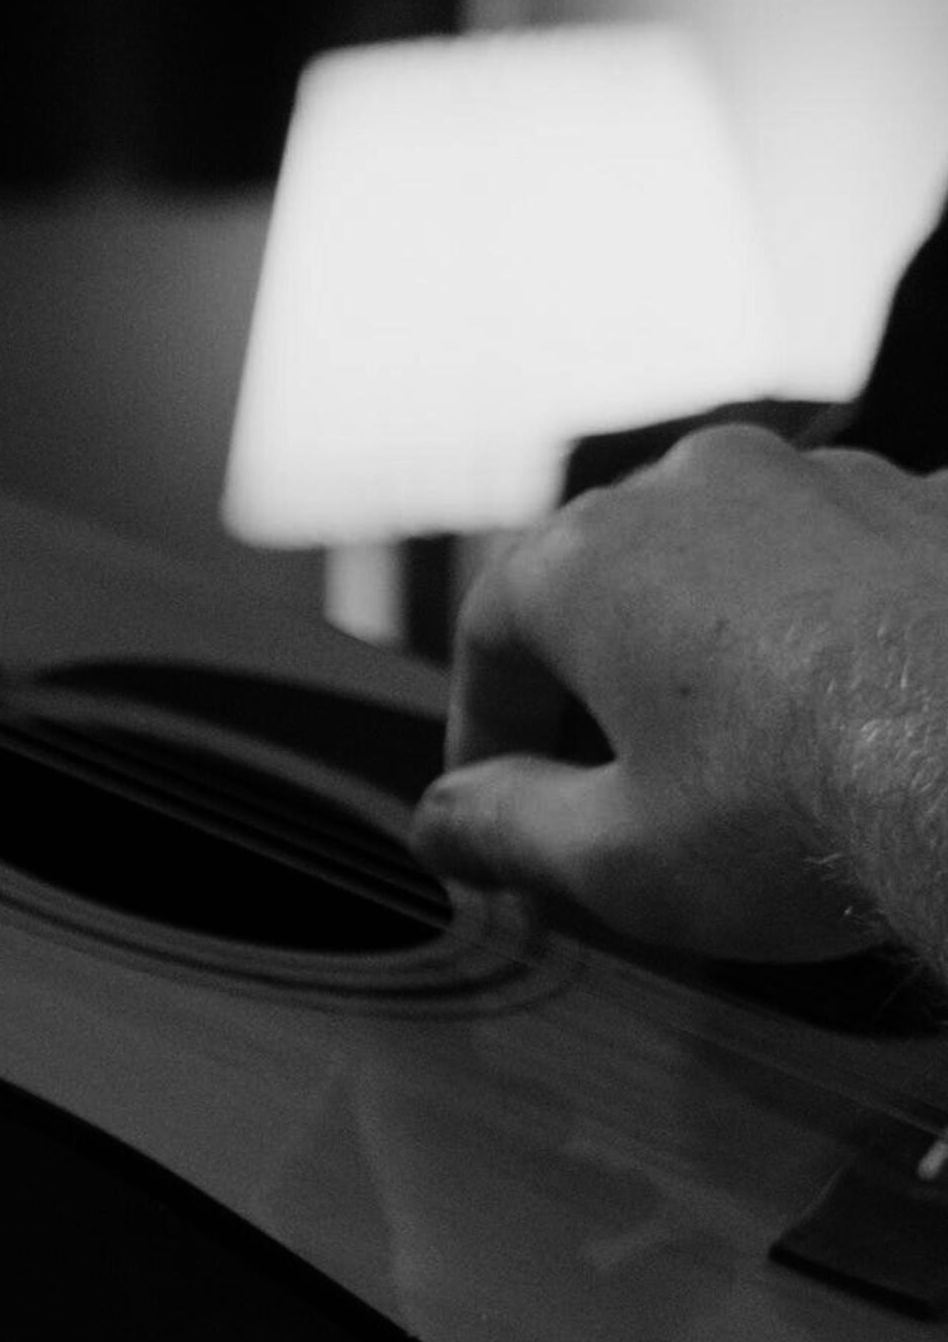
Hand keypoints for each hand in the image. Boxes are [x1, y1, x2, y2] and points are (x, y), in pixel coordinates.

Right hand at [408, 423, 947, 964]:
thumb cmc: (801, 808)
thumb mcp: (608, 860)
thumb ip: (501, 830)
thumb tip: (444, 822)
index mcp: (591, 558)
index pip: (489, 636)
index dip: (481, 735)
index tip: (495, 810)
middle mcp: (703, 486)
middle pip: (609, 591)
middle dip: (594, 695)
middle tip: (608, 803)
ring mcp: (834, 480)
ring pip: (732, 573)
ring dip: (710, 661)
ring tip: (737, 770)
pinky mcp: (941, 505)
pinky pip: (850, 571)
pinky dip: (827, 638)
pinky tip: (847, 726)